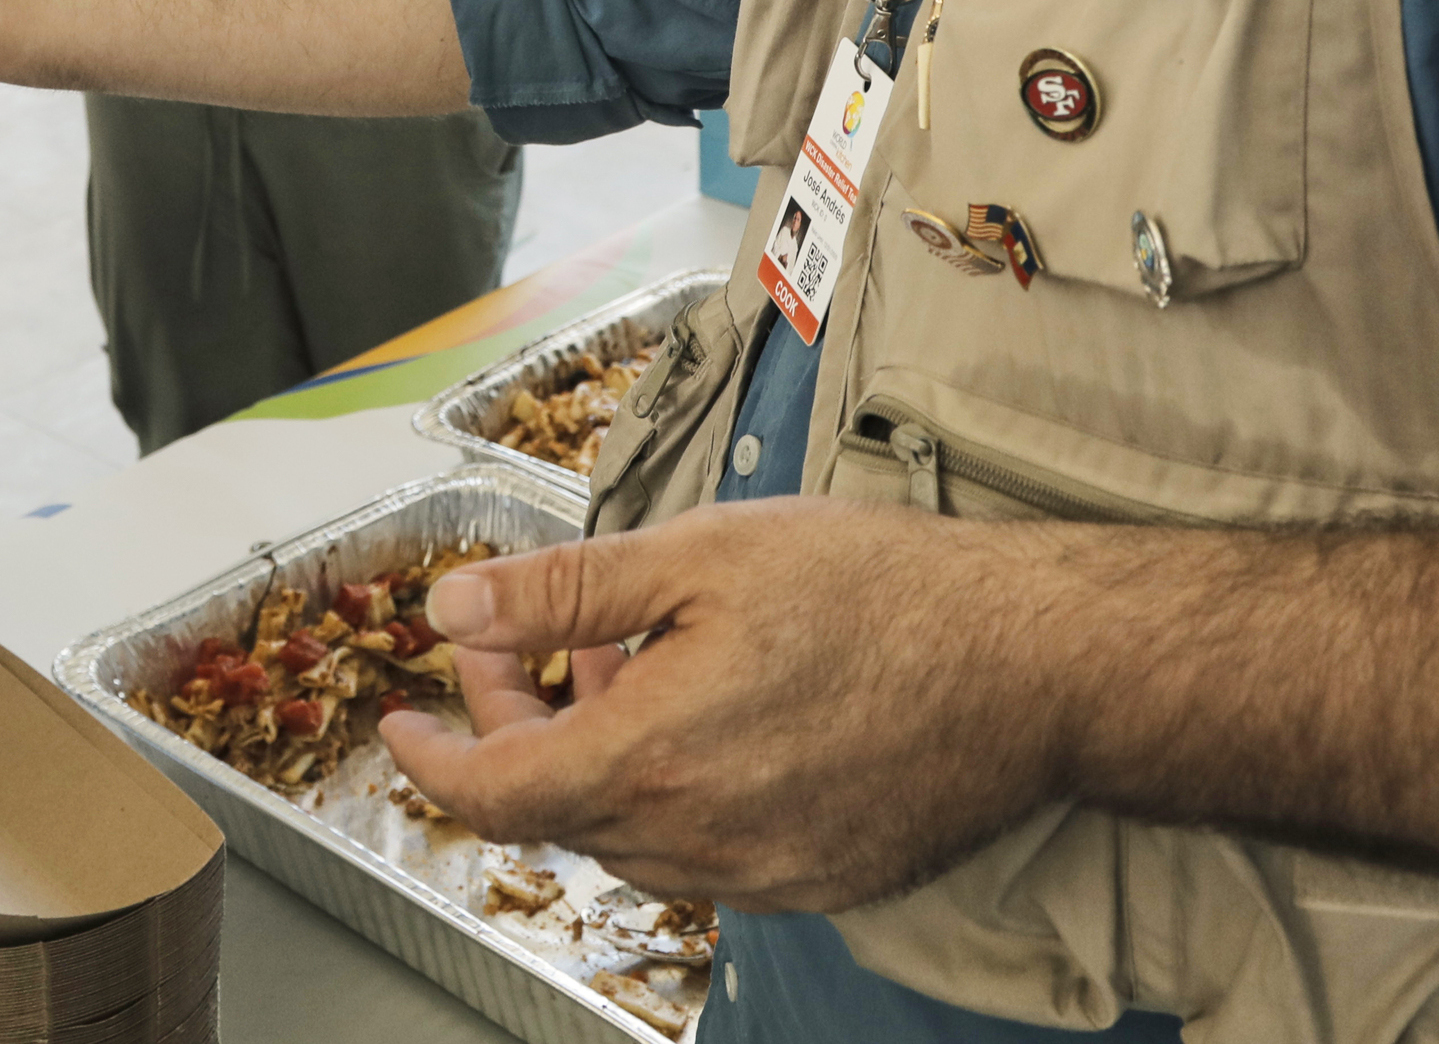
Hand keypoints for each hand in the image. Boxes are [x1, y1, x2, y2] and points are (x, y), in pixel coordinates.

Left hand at [377, 500, 1073, 913]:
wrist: (1033, 664)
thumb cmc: (881, 593)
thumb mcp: (698, 555)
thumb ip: (563, 593)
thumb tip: (454, 608)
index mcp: (652, 759)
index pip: (494, 791)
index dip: (433, 755)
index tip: (405, 719)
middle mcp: (699, 841)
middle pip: (558, 807)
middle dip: (521, 724)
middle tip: (535, 642)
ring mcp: (762, 876)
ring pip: (631, 833)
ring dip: (601, 758)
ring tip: (642, 662)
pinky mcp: (818, 883)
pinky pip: (707, 853)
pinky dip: (676, 792)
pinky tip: (715, 714)